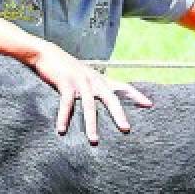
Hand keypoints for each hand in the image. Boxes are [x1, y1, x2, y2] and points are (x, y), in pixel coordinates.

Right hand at [31, 46, 152, 144]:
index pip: (122, 86)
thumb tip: (100, 100)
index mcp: (99, 79)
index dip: (136, 95)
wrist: (45, 53)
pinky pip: (66, 103)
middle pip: (110, 99)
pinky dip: (64, 117)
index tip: (149, 104)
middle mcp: (93, 80)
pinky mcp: (65, 82)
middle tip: (126, 129)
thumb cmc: (64, 68)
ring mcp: (79, 81)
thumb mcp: (83, 76)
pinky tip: (61, 130)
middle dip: (118, 114)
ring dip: (91, 124)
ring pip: (89, 105)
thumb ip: (93, 87)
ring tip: (93, 140)